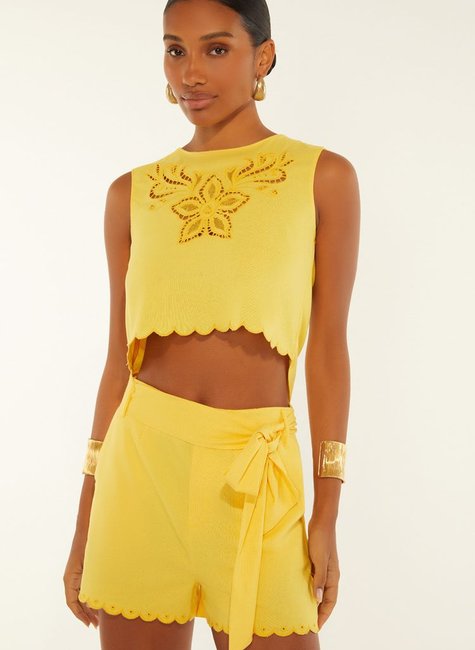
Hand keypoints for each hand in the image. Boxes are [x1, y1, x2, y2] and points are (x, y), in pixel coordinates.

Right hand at [63, 532, 98, 628]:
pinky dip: (91, 596)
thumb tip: (95, 598)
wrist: (88, 528)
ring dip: (89, 606)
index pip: (71, 602)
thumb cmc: (89, 543)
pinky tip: (99, 601)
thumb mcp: (91, 564)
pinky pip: (84, 587)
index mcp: (70, 578)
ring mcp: (76, 574)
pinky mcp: (82, 570)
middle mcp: (71, 578)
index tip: (89, 623)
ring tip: (99, 617)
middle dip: (86, 614)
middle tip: (96, 624)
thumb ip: (92, 580)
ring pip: (81, 595)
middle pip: (76, 601)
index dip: (80, 614)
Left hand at [307, 516, 339, 630]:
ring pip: (320, 589)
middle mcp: (330, 574)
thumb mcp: (319, 559)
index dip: (324, 614)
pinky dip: (310, 588)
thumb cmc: (321, 539)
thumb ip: (319, 579)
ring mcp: (324, 568)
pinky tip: (300, 590)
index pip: (330, 601)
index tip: (316, 626)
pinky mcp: (317, 562)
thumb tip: (318, 599)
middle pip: (326, 598)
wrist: (321, 521)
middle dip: (319, 611)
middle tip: (308, 622)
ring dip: (314, 600)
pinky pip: (314, 580)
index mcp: (333, 576)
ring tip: (304, 610)